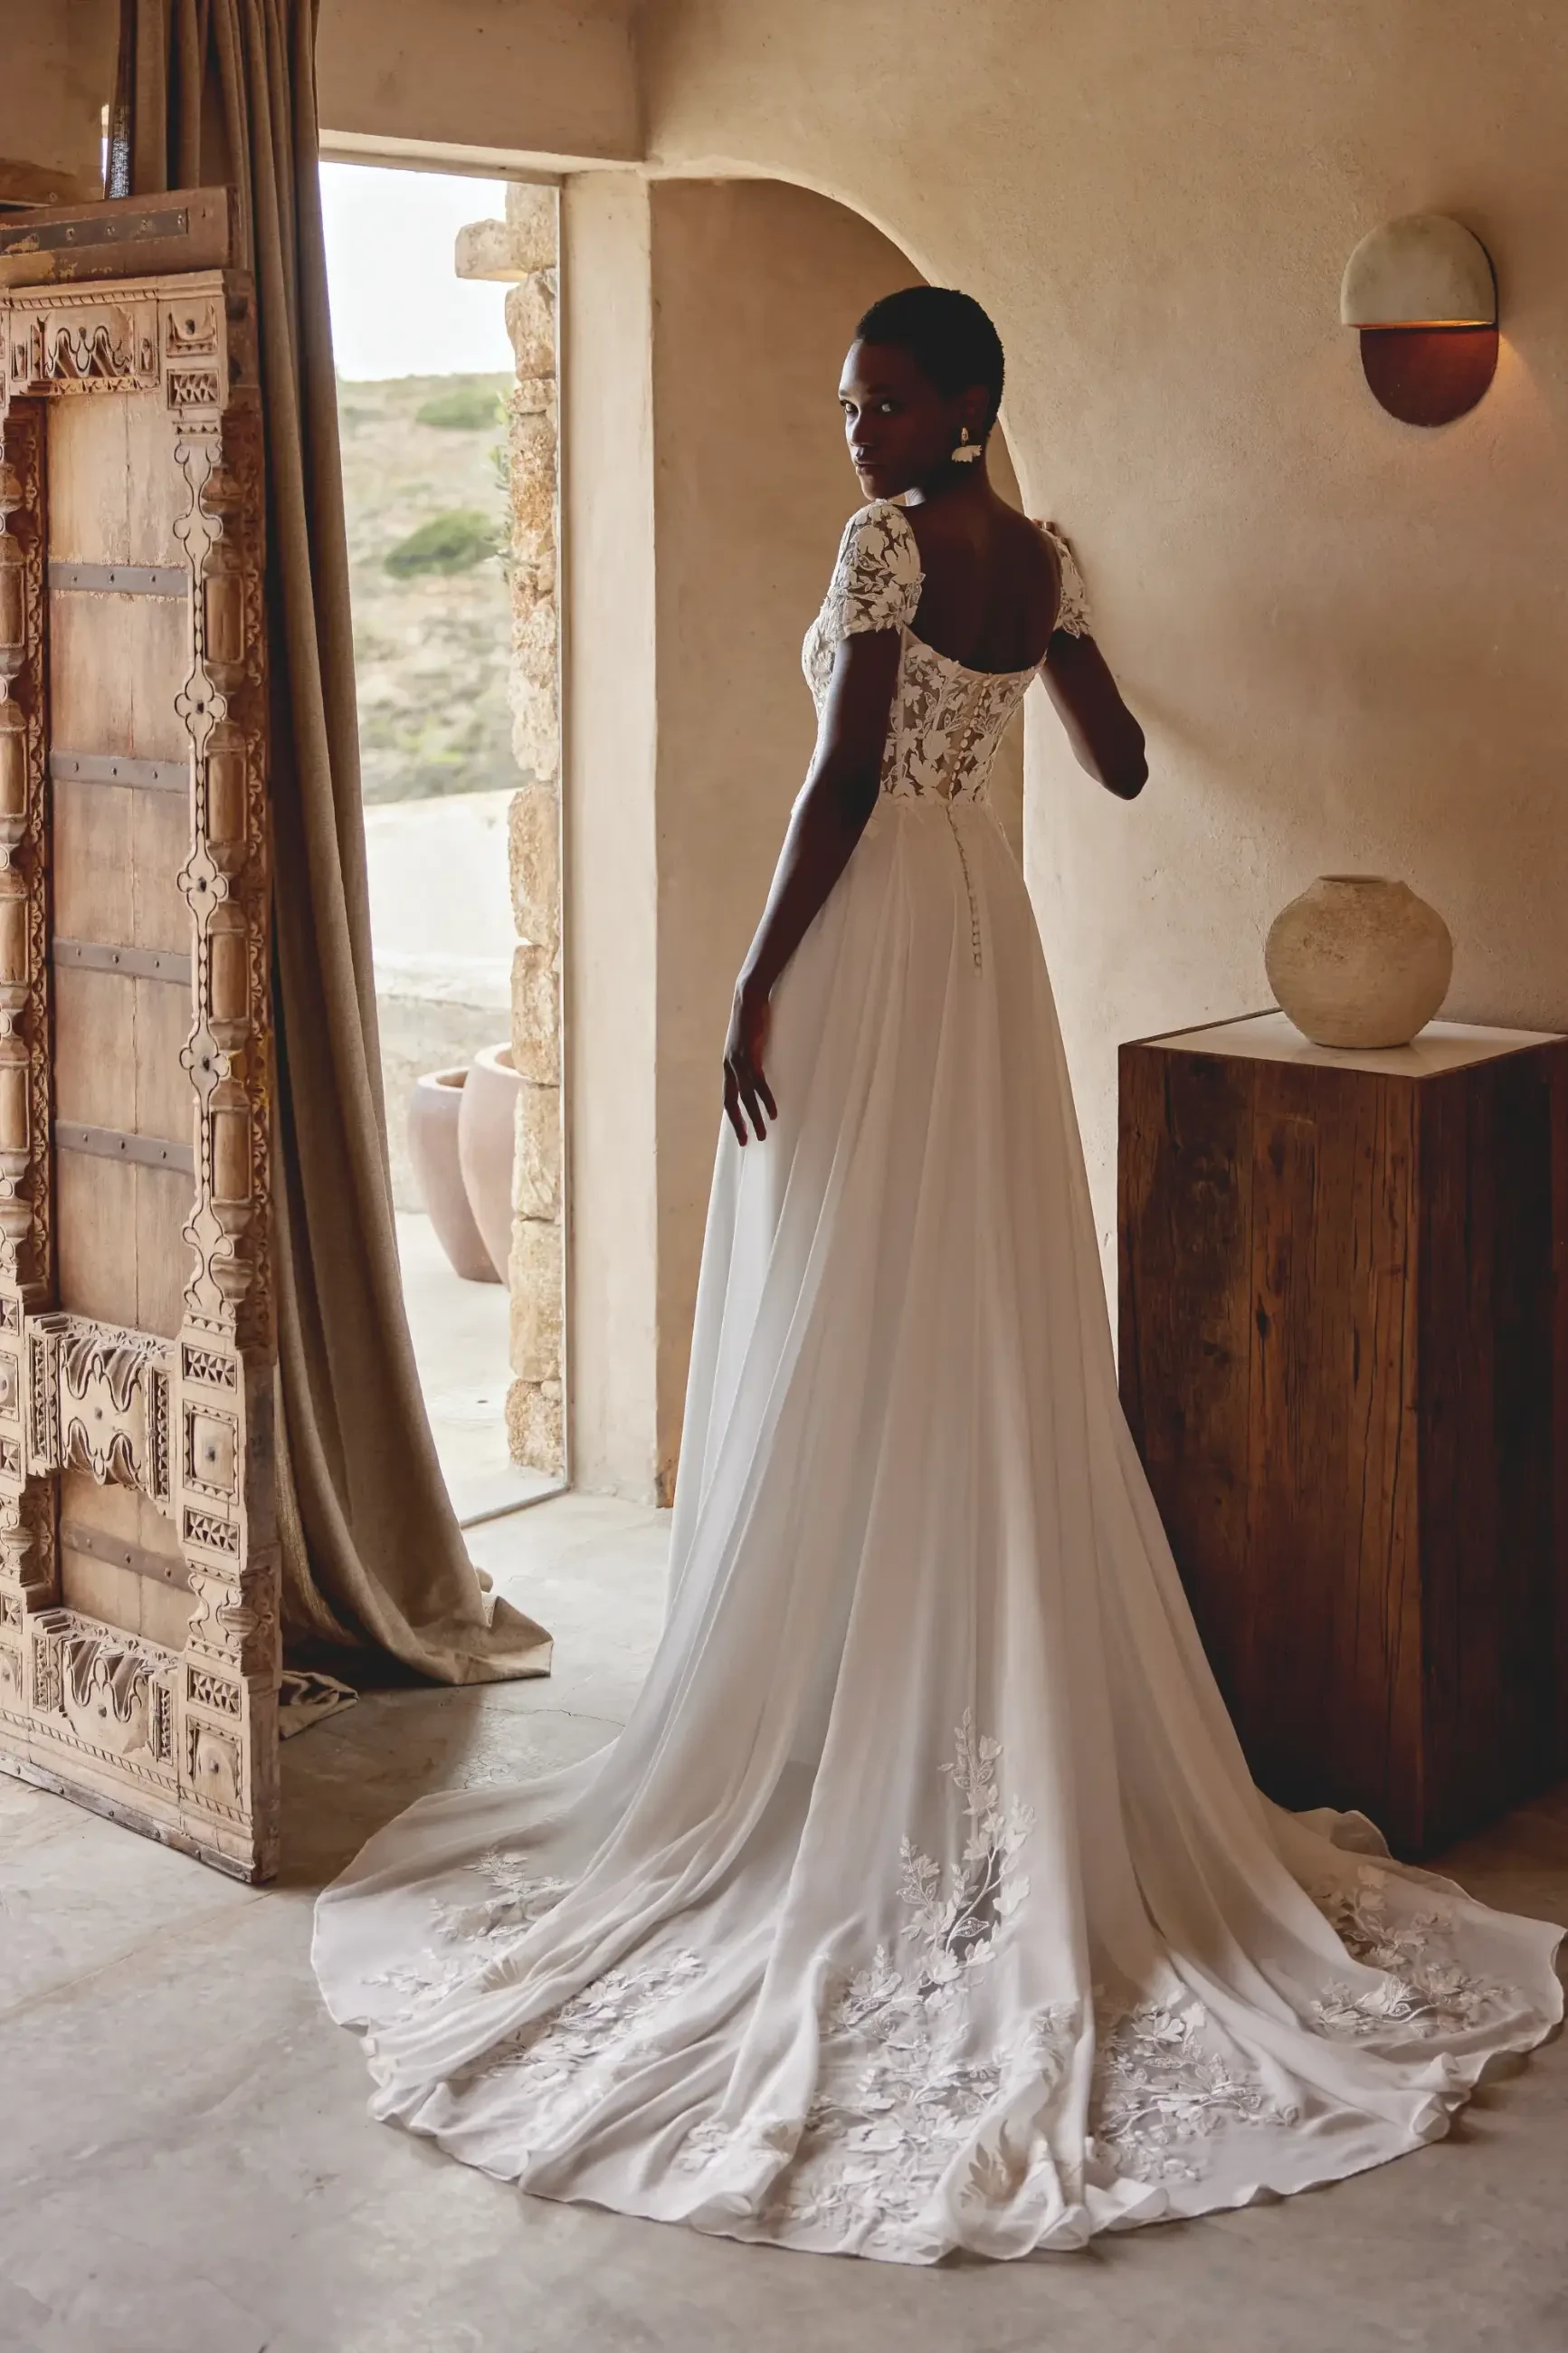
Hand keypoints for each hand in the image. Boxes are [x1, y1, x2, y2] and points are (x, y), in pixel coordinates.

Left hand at [723, 977, 777, 1145]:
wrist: (749, 997)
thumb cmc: (752, 1018)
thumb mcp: (747, 1042)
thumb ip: (750, 1056)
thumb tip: (757, 1068)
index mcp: (728, 1065)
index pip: (728, 1097)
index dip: (734, 1116)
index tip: (740, 1132)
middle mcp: (730, 1066)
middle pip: (732, 1102)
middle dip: (740, 1123)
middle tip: (747, 1141)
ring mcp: (739, 1062)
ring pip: (746, 1097)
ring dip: (755, 1117)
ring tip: (763, 1133)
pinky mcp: (751, 1055)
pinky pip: (758, 1084)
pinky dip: (765, 1099)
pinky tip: (772, 1112)